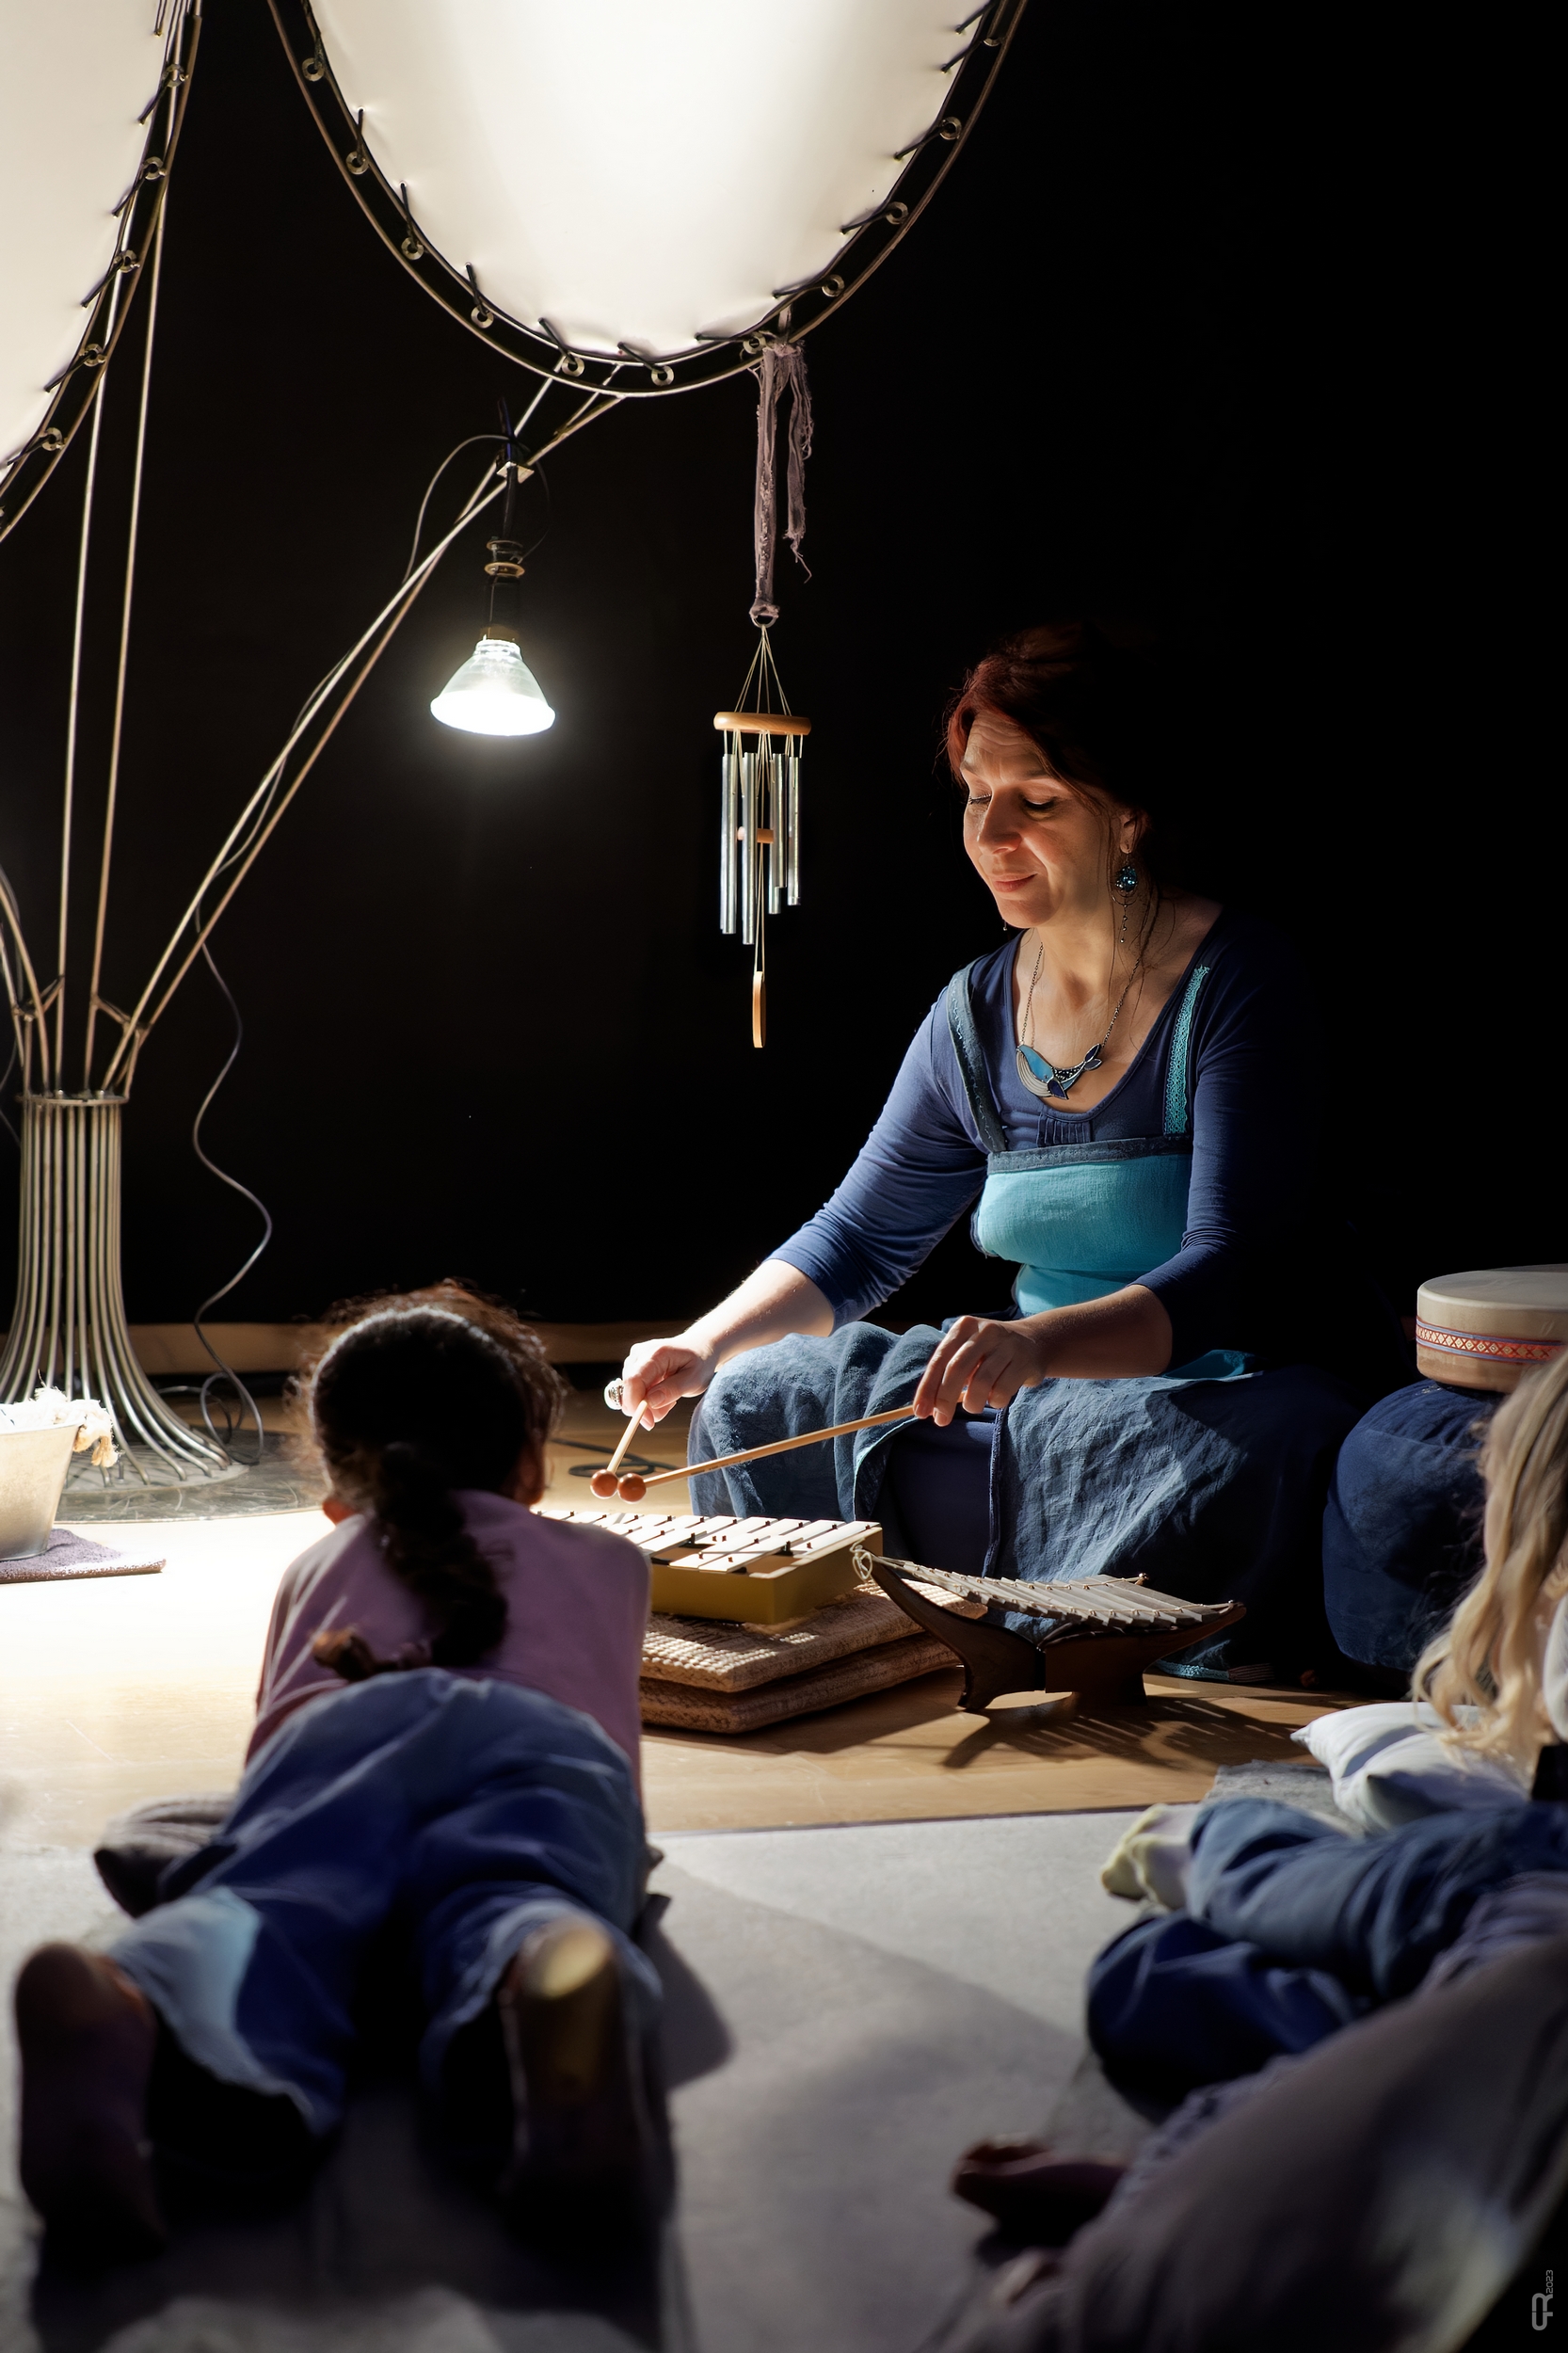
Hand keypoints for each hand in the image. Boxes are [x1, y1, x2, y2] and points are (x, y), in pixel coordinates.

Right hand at [619, 1335, 718, 1425]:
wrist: (700, 1347)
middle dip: (645, 1407)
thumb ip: (671, 1390)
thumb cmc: (700, 1362)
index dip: (636, 1405)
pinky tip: (663, 1393)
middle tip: (668, 1408)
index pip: (634, 1380)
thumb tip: (649, 1403)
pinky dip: (647, 1398)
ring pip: (630, 1392)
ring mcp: (635, 1358)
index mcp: (656, 1353)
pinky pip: (633, 1390)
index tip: (649, 1423)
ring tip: (670, 1397)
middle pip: (628, 1388)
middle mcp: (640, 1353)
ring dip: (649, 1403)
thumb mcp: (694, 1379)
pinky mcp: (633, 1365)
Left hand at [912, 1316, 1051, 1423]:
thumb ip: (949, 1373)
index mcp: (964, 1327)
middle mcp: (985, 1331)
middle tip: (941, 1420)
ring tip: (974, 1406)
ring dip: (972, 1403)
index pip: (939, 1360)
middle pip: (957, 1369)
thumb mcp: (969, 1352)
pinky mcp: (1025, 1361)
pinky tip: (996, 1397)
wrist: (1036, 1342)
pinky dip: (995, 1401)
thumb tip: (928, 1407)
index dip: (928, 1388)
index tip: (920, 1412)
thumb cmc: (991, 1353)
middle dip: (945, 1399)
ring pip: (981, 1382)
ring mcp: (1007, 1345)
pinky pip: (1002, 1391)